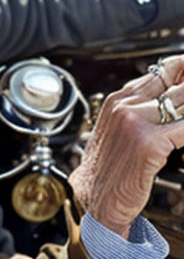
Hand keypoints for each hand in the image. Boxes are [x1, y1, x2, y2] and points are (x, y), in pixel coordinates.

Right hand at [69, 55, 183, 237]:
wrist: (96, 199)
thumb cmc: (109, 171)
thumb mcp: (118, 131)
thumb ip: (140, 112)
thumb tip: (170, 102)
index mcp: (117, 100)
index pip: (160, 72)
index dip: (182, 71)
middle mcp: (124, 105)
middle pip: (176, 83)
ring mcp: (135, 121)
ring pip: (182, 101)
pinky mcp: (149, 142)